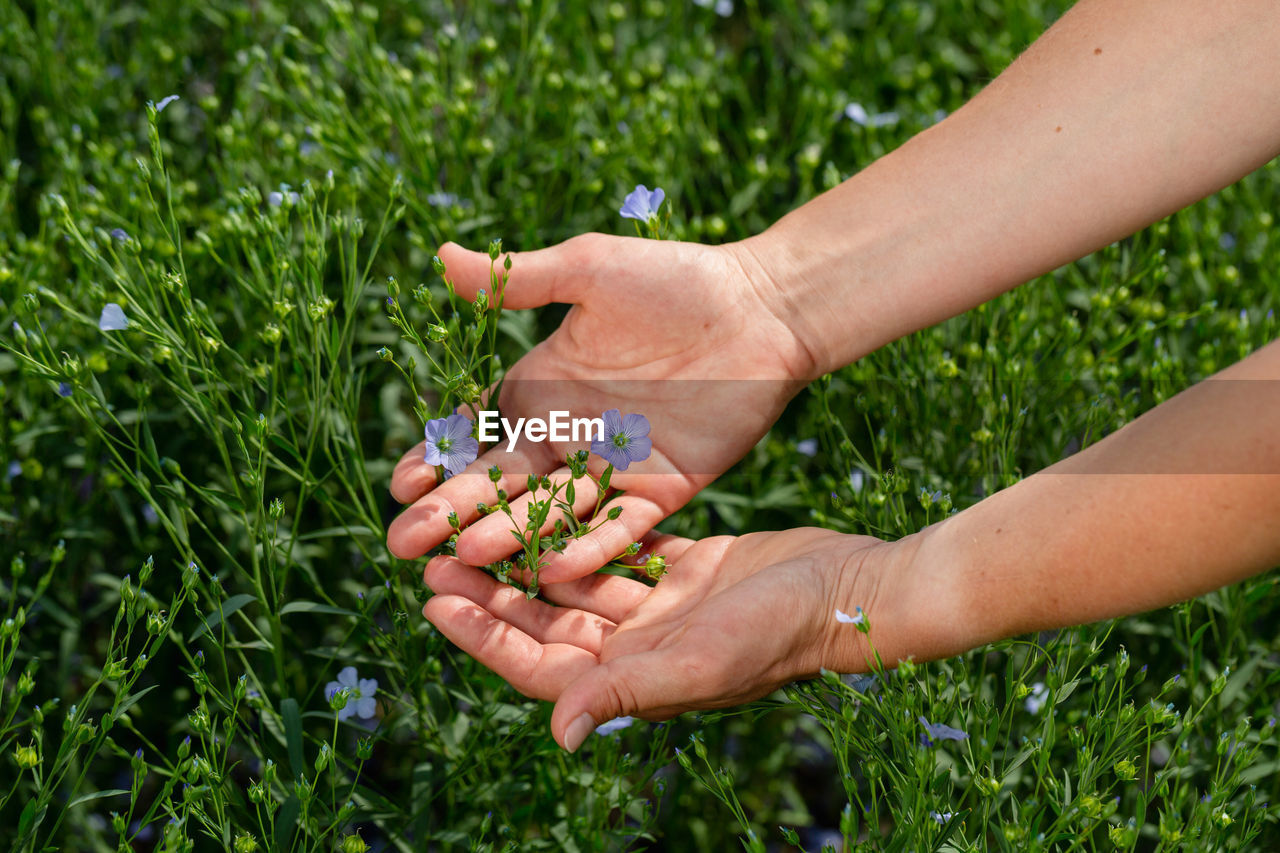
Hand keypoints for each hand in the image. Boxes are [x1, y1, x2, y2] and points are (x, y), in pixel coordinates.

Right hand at [387, 234, 817, 580]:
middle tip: (402, 544)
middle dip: (452, 513)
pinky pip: (619, 525)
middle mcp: (568, 438)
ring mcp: (612, 468)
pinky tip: (551, 568)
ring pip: (551, 512)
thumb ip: (520, 279)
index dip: (438, 461)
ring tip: (464, 558)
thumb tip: (440, 257)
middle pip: (501, 486)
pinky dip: (589, 546)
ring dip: (509, 536)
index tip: (402, 484)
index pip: (477, 437)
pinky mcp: (661, 490)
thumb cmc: (674, 280)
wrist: (762, 309)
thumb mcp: (589, 272)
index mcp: (541, 392)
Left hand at [419, 527, 916, 750]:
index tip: (434, 600)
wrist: (848, 588)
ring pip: (574, 583)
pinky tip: (545, 500)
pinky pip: (616, 550)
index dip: (484, 635)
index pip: (539, 665)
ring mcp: (660, 609)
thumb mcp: (701, 660)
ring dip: (526, 556)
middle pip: (545, 622)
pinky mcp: (683, 570)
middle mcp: (638, 648)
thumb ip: (629, 689)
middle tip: (435, 554)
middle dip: (491, 590)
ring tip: (476, 521)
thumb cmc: (780, 631)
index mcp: (633, 679)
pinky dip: (581, 530)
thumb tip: (558, 732)